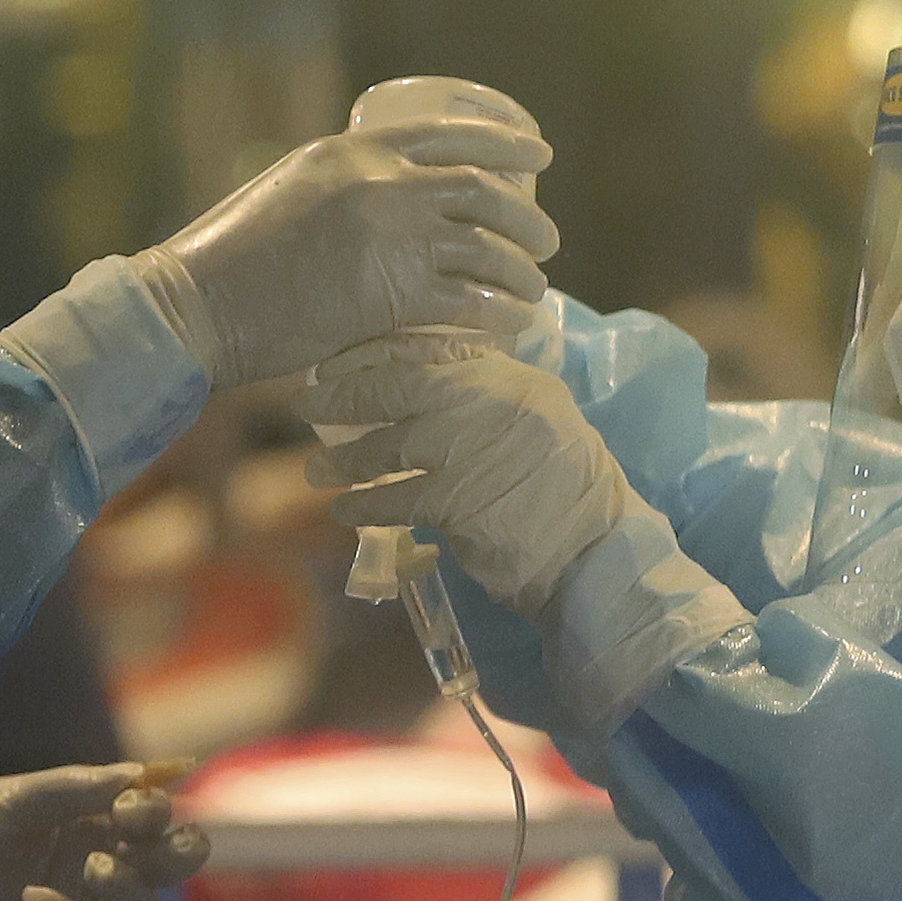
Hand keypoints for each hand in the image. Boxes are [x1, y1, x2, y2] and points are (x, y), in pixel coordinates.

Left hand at [0, 766, 209, 900]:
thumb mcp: (4, 802)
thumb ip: (71, 789)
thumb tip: (140, 773)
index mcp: (85, 817)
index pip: (150, 812)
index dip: (156, 807)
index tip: (132, 804)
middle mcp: (95, 862)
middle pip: (172, 861)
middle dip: (178, 848)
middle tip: (145, 837)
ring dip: (131, 885)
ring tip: (92, 868)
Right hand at [118, 87, 559, 392]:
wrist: (197, 304)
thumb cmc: (230, 260)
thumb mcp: (290, 192)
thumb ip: (342, 191)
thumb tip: (385, 210)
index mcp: (354, 148)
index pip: (449, 134)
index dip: (505, 141)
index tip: (540, 154)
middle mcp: (380, 180)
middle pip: (481, 188)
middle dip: (525, 215)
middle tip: (546, 238)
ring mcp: (389, 233)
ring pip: (484, 245)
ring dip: (520, 268)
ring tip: (535, 285)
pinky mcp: (390, 291)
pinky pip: (470, 300)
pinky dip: (500, 312)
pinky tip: (514, 322)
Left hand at [299, 333, 649, 623]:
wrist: (594, 552)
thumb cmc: (564, 489)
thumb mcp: (536, 419)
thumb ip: (485, 395)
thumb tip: (417, 383)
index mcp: (511, 377)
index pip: (430, 348)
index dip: (374, 351)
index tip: (336, 361)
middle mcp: (491, 402)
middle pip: (400, 385)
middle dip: (346, 394)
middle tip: (307, 404)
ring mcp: (472, 450)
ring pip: (388, 444)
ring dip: (344, 458)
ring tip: (316, 468)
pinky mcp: (457, 501)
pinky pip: (394, 497)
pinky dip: (363, 503)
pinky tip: (345, 508)